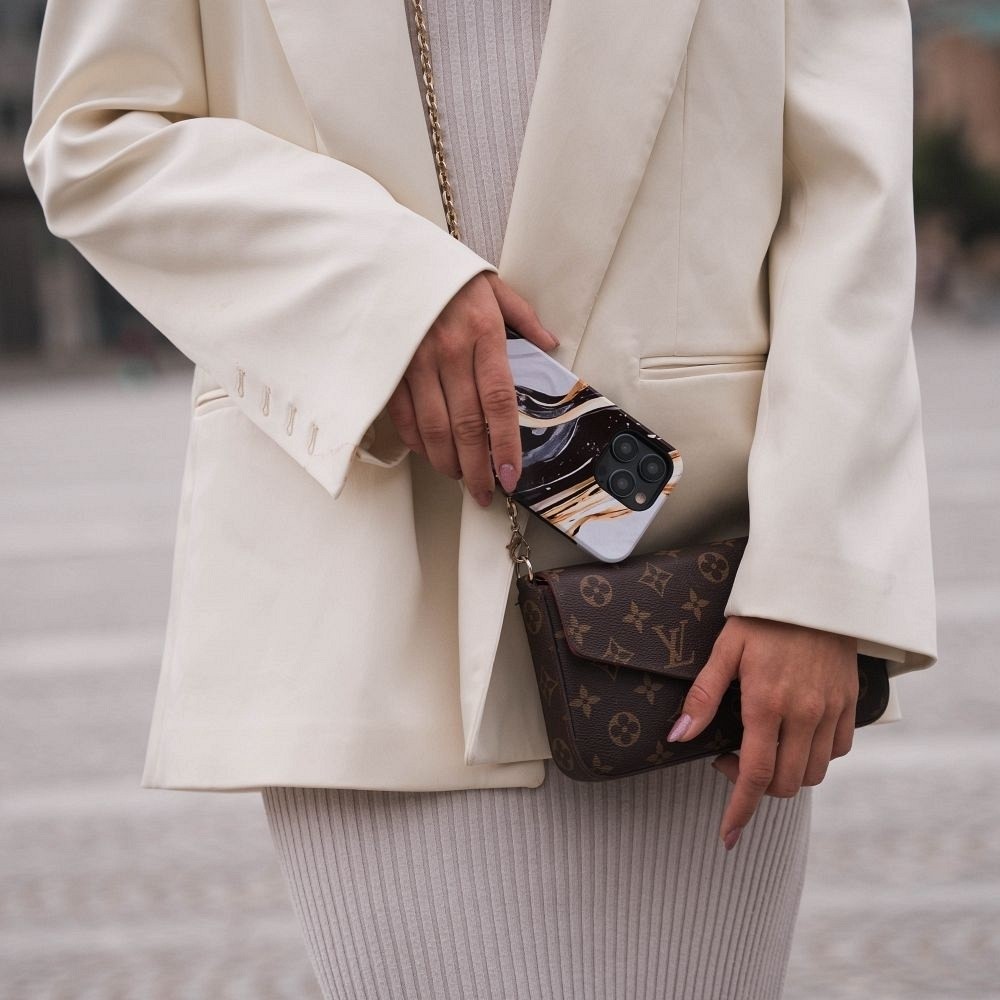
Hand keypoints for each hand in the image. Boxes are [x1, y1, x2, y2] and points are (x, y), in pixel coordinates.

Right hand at [386, 270, 558, 506]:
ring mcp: (415, 362)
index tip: (511, 474)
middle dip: (477, 468)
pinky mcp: (388, 368)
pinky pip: (404, 416)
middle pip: (467, 426)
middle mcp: (450, 352)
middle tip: (484, 492)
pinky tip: (429, 453)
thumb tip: (549, 344)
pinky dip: (417, 441)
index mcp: (482, 334)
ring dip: (448, 462)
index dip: (505, 445)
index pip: (499, 403)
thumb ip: (522, 316)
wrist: (384, 252)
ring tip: (460, 478)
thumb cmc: (442, 272)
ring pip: (434, 428)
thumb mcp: (489, 282)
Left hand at [667, 615, 857, 850]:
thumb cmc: (764, 614)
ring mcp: (832, 710)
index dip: (740, 810)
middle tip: (731, 759)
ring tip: (763, 749)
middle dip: (756, 788)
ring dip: (786, 774)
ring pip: (814, 772)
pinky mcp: (850, 702)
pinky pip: (838, 749)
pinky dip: (817, 755)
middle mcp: (804, 714)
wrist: (818, 586)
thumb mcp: (726, 648)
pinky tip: (796, 737)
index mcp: (767, 704)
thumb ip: (704, 696)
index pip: (753, 775)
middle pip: (784, 782)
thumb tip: (678, 736)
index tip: (728, 835)